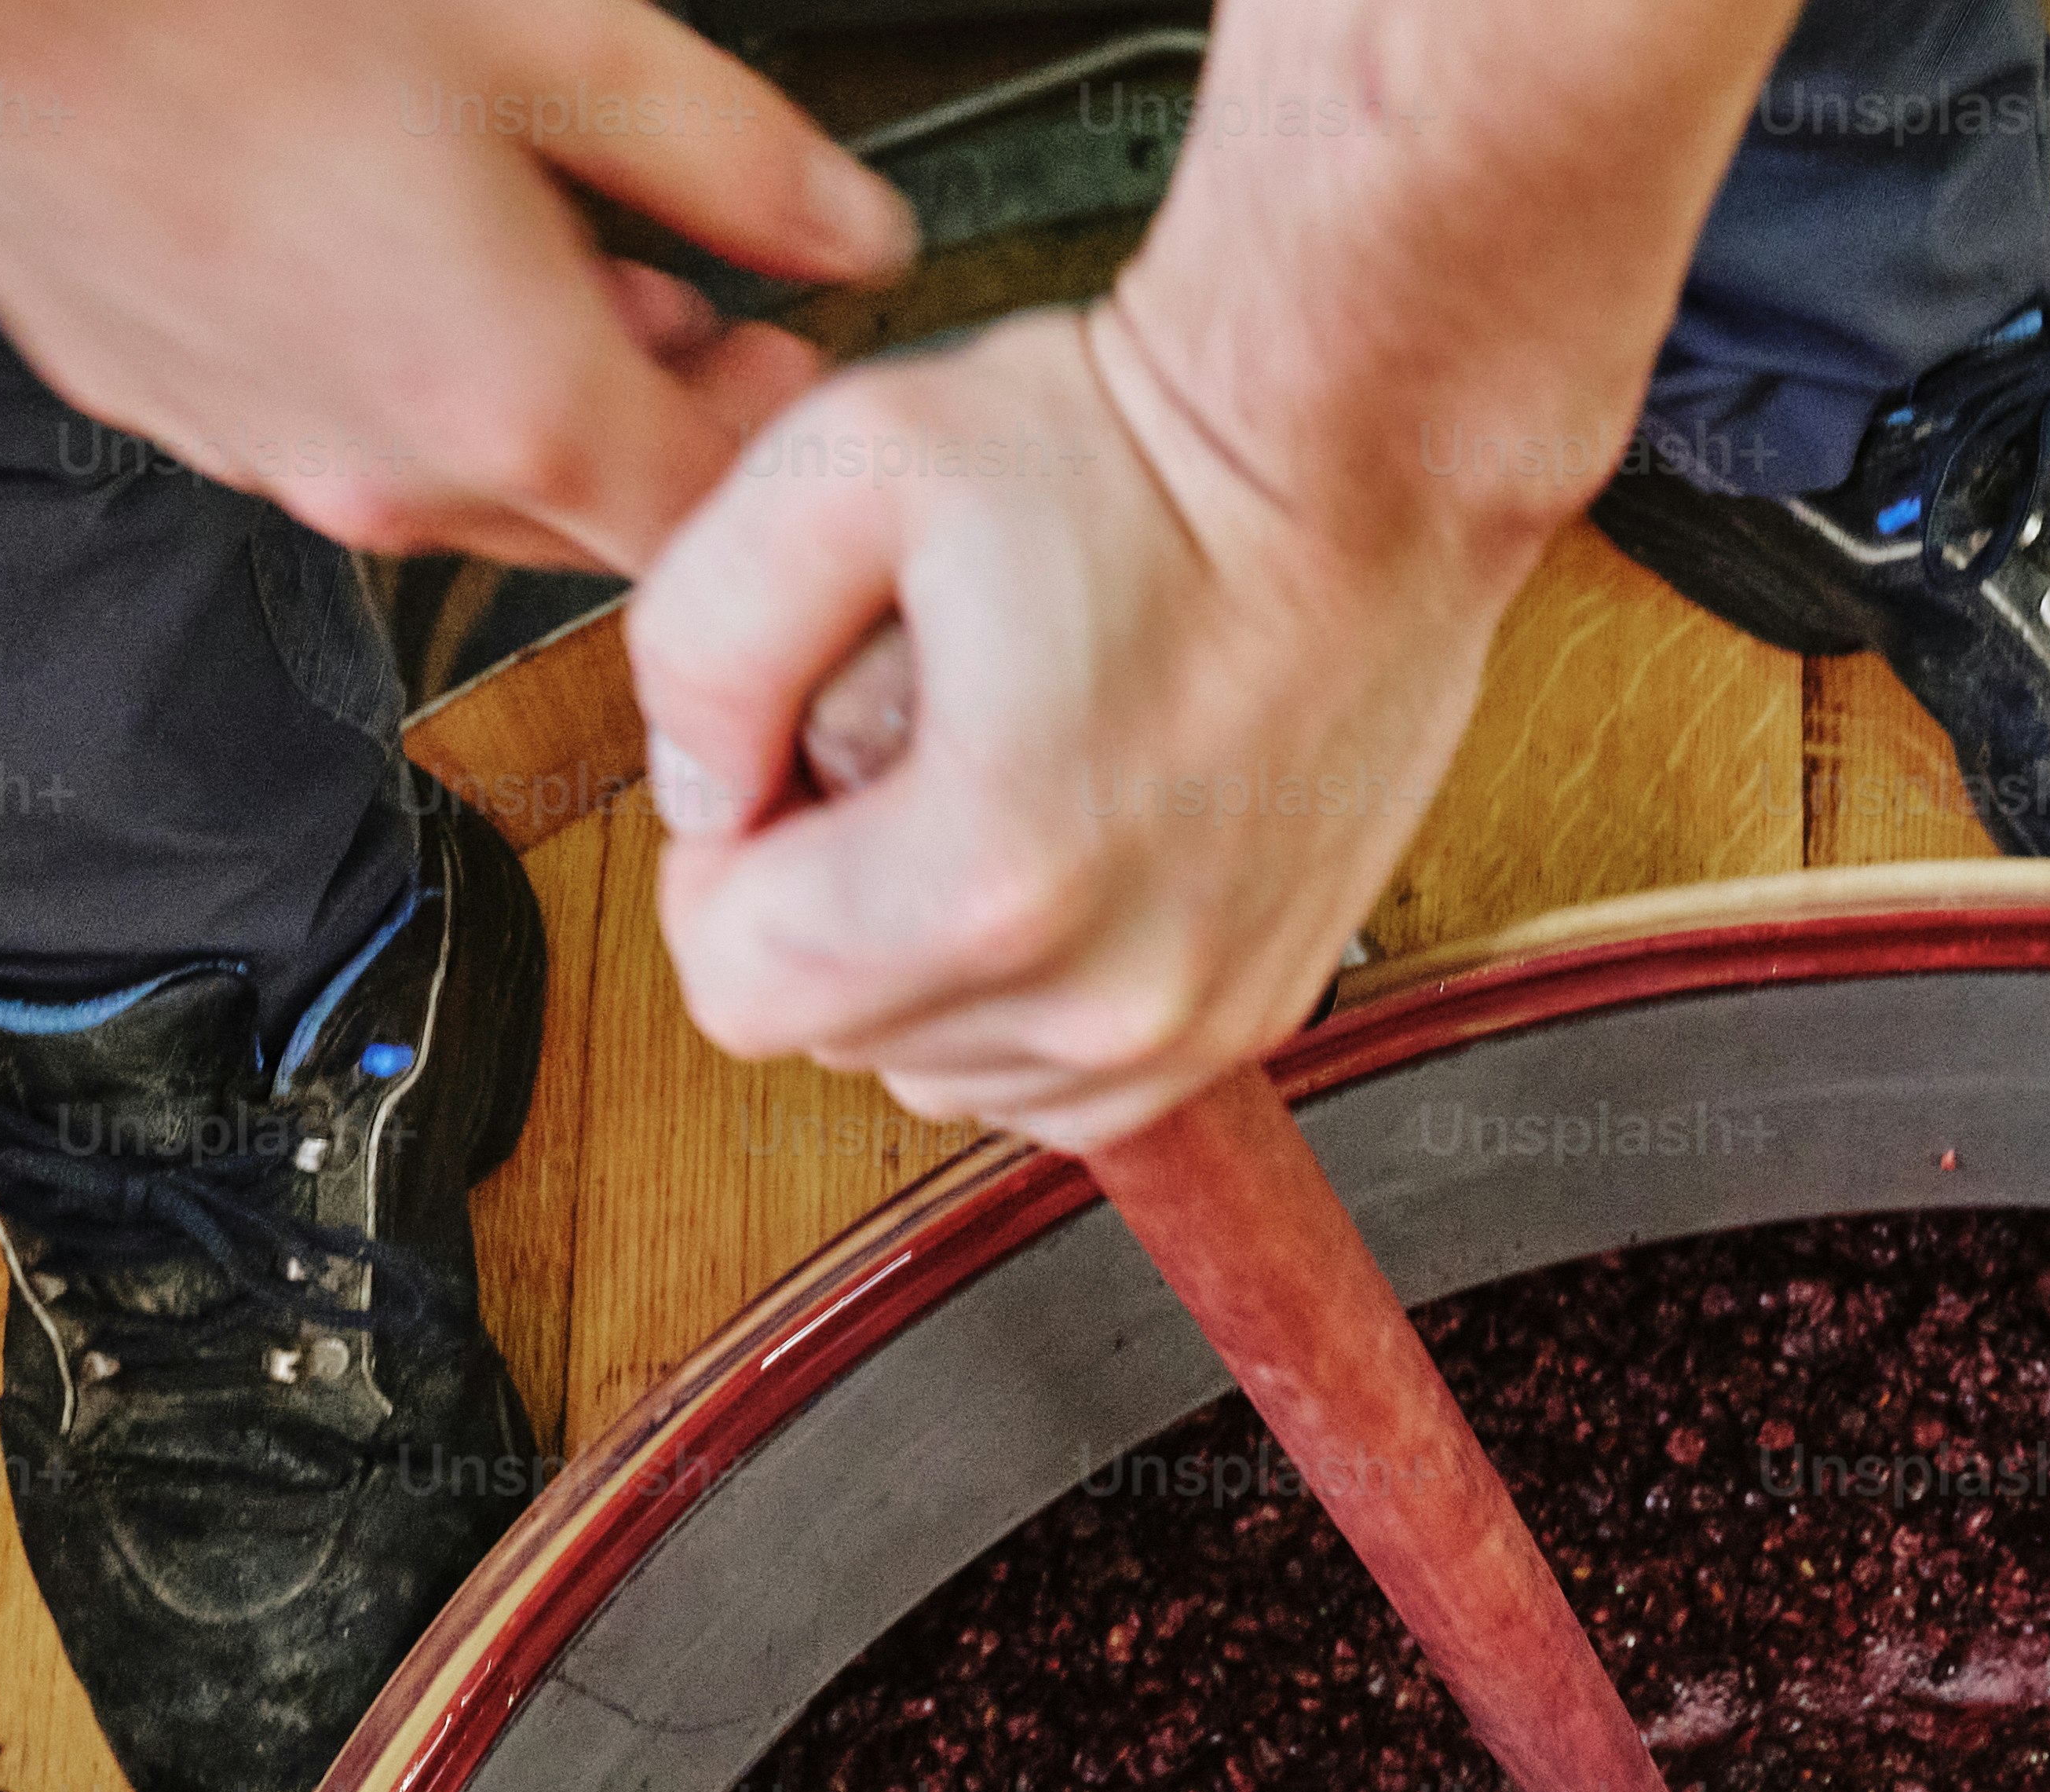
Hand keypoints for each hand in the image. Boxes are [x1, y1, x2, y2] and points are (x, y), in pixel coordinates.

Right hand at [0, 0, 910, 569]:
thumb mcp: (555, 37)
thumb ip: (732, 158)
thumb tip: (854, 231)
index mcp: (509, 405)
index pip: (707, 529)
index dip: (775, 460)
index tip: (790, 365)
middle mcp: (382, 471)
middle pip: (584, 518)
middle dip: (657, 422)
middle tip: (687, 304)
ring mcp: (257, 450)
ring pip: (445, 472)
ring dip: (516, 387)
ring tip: (531, 245)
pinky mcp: (156, 399)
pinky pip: (314, 418)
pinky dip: (378, 356)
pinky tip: (372, 234)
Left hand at [630, 307, 1545, 1149]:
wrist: (1354, 461)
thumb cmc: (1129, 453)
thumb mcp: (846, 465)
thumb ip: (700, 640)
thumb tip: (694, 791)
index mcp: (989, 882)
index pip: (736, 986)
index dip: (721, 862)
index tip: (784, 756)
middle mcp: (1104, 998)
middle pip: (838, 1035)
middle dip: (822, 903)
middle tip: (896, 748)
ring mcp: (1192, 1025)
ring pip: (944, 1071)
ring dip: (921, 958)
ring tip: (990, 791)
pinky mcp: (1252, 1015)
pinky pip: (1064, 1078)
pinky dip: (1028, 989)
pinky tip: (1062, 850)